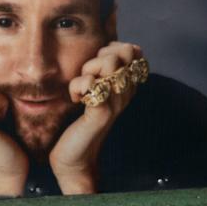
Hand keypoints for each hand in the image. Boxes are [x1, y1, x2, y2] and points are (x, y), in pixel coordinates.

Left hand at [50, 42, 143, 193]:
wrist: (73, 160)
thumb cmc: (78, 124)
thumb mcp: (93, 91)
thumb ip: (102, 70)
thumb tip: (109, 45)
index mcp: (127, 86)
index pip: (132, 50)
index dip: (112, 50)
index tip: (97, 69)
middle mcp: (126, 93)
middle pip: (123, 51)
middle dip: (99, 57)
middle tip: (88, 79)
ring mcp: (116, 103)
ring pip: (109, 63)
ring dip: (87, 70)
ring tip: (81, 91)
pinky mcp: (100, 113)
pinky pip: (91, 83)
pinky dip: (78, 86)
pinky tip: (76, 100)